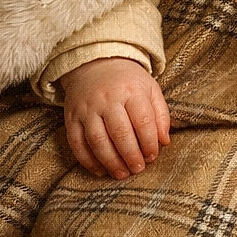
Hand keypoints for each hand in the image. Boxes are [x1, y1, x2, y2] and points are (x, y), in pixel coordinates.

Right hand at [58, 57, 170, 179]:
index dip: (149, 143)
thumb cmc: (128, 81)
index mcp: (131, 90)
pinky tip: (100, 170)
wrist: (95, 63)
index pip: (143, 120)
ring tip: (122, 174)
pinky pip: (76, 143)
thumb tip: (164, 142)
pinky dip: (87, 160)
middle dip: (131, 156)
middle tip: (138, 169)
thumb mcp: (150, 89)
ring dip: (110, 162)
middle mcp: (107, 99)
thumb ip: (161, 114)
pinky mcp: (71, 117)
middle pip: (120, 133)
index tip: (152, 156)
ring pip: (97, 140)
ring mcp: (87, 108)